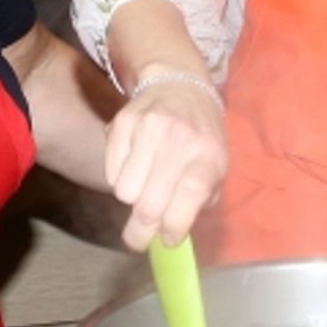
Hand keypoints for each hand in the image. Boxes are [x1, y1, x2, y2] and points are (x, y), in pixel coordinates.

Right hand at [104, 77, 227, 250]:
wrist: (179, 86)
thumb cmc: (201, 137)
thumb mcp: (215, 166)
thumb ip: (200, 201)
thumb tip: (170, 236)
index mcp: (208, 156)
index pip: (189, 196)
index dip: (174, 225)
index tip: (167, 240)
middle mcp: (179, 140)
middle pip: (149, 203)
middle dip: (141, 230)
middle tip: (140, 235)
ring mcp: (149, 129)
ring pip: (124, 191)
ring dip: (131, 199)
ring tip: (142, 187)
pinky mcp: (123, 122)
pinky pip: (110, 171)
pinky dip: (118, 178)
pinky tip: (133, 166)